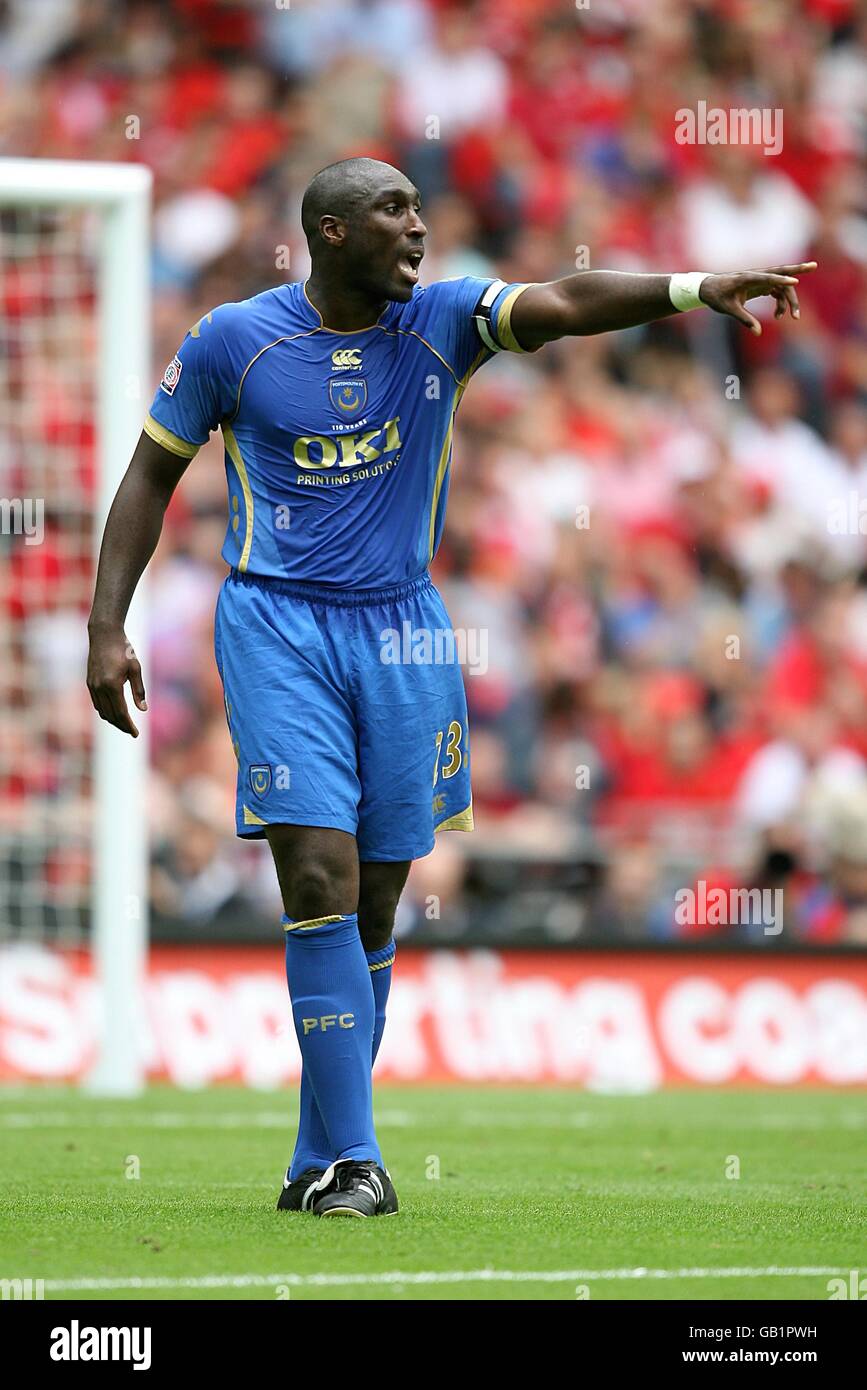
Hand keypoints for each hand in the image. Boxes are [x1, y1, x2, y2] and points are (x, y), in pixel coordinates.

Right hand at [86, 624, 146, 736]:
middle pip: (110, 715)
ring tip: (125, 724)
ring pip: (102, 711)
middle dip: (122, 726)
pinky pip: (97, 703)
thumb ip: (139, 690)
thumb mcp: (136, 668)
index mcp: (112, 685)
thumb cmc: (123, 649)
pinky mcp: (89, 682)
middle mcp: (99, 688)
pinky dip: (105, 711)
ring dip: (113, 720)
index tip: (136, 734)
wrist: (104, 634)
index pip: (121, 713)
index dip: (129, 725)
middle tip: (132, 732)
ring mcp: (92, 685)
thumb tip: (143, 710)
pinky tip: (114, 712)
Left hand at [699, 262, 816, 334]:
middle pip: (781, 272)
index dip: (781, 280)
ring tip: (794, 317)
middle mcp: (757, 276)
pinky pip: (777, 292)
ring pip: (782, 286)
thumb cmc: (717, 297)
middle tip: (814, 266)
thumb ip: (744, 320)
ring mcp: (761, 280)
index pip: (768, 277)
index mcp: (747, 278)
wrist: (709, 289)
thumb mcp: (729, 310)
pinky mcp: (761, 285)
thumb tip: (757, 333)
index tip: (794, 282)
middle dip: (798, 270)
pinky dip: (781, 303)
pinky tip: (779, 316)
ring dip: (790, 300)